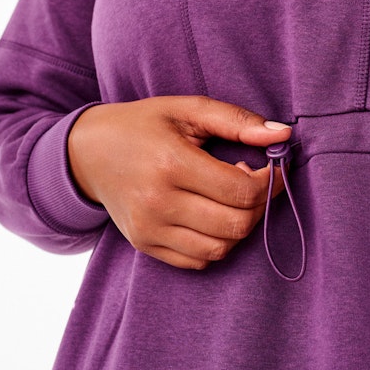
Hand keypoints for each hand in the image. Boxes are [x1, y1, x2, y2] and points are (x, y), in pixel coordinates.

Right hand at [67, 95, 291, 269]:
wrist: (86, 152)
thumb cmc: (142, 125)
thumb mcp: (187, 109)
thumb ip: (237, 121)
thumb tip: (282, 135)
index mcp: (171, 163)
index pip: (240, 190)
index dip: (269, 181)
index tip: (274, 167)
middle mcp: (158, 203)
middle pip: (235, 224)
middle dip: (259, 204)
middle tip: (257, 181)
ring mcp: (149, 230)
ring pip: (220, 248)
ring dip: (241, 226)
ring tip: (234, 198)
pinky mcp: (145, 246)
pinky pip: (198, 261)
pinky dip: (217, 243)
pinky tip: (213, 214)